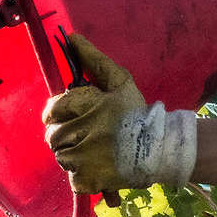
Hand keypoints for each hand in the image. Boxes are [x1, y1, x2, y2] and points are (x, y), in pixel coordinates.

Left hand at [41, 33, 146, 193]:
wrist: (163, 148)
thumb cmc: (138, 113)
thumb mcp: (120, 81)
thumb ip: (94, 60)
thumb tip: (71, 37)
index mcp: (91, 104)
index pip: (55, 107)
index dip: (56, 113)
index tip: (64, 117)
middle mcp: (86, 130)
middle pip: (54, 136)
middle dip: (64, 136)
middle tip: (83, 137)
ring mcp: (86, 156)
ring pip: (61, 156)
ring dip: (72, 155)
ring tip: (93, 152)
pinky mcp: (89, 178)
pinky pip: (72, 178)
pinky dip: (81, 176)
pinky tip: (97, 168)